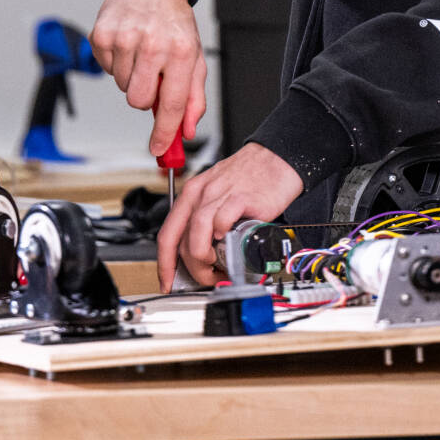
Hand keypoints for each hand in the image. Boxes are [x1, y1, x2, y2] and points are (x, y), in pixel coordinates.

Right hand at [89, 0, 205, 157]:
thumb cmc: (174, 22)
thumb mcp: (195, 56)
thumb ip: (194, 98)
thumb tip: (185, 131)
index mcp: (183, 51)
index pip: (172, 104)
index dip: (164, 133)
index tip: (159, 150)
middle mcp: (154, 44)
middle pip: (140, 102)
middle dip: (146, 97)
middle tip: (153, 76)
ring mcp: (125, 38)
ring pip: (123, 87)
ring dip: (132, 77)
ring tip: (142, 53)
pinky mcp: (102, 35)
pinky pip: (107, 70)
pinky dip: (117, 63)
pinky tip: (128, 45)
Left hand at [155, 143, 302, 290]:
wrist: (276, 158)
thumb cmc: (249, 176)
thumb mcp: (217, 194)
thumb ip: (206, 221)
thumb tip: (200, 255)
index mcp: (191, 194)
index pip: (167, 234)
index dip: (164, 264)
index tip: (167, 281)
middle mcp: (201, 194)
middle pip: (181, 241)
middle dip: (191, 268)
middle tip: (206, 276)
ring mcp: (219, 195)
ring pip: (197, 234)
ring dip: (204, 258)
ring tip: (217, 265)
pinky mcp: (240, 198)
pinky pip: (222, 221)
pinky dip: (222, 235)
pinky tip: (230, 240)